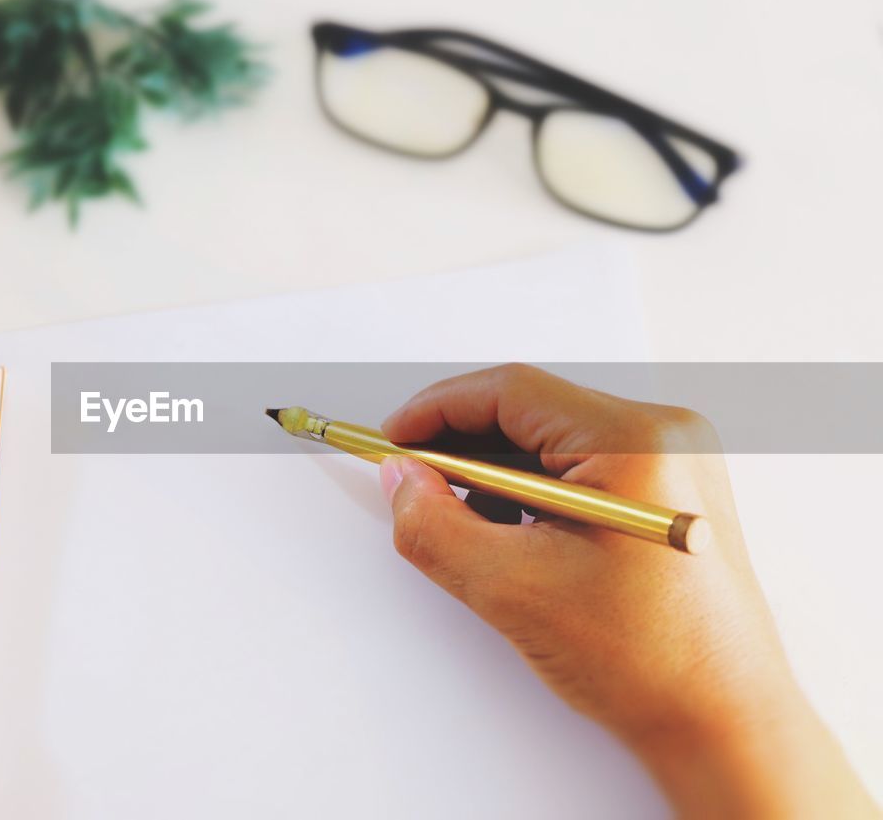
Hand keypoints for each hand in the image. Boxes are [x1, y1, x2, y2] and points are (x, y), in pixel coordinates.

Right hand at [379, 365, 877, 819]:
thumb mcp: (512, 590)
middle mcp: (664, 437)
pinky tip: (518, 540)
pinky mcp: (670, 492)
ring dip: (497, 474)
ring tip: (474, 531)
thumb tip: (401, 479)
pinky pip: (582, 468)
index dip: (437, 410)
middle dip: (463, 447)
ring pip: (553, 443)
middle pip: (532, 412)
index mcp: (636, 443)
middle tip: (416, 485)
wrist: (722, 723)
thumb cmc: (648, 662)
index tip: (393, 441)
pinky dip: (534, 494)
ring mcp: (675, 463)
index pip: (511, 392)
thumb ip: (435, 525)